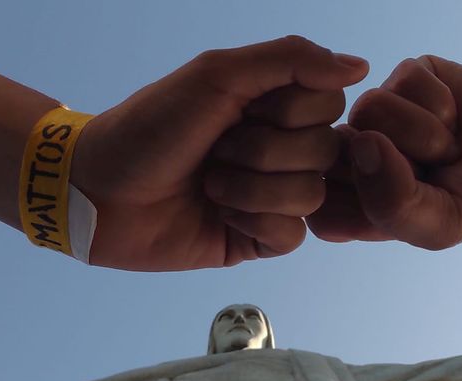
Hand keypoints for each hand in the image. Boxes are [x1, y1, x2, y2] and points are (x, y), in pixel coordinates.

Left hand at [70, 36, 367, 269]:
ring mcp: (272, 196)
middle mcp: (281, 149)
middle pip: (326, 151)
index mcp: (275, 105)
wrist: (101, 189)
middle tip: (216, 149)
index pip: (330, 106)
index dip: (287, 110)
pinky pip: (292, 234)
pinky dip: (252, 219)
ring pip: (311, 195)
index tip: (239, 109)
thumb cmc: (151, 126)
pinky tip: (218, 212)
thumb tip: (360, 67)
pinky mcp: (258, 239)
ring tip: (209, 183)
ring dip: (251, 186)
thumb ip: (290, 60)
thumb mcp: (217, 74)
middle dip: (263, 150)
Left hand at [308, 56, 461, 249]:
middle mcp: (361, 155)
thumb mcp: (440, 224)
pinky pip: (404, 81)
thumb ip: (391, 205)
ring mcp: (381, 113)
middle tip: (433, 174)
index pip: (319, 208)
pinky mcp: (407, 77)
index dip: (357, 205)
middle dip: (395, 166)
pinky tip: (457, 114)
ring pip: (368, 111)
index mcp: (359, 202)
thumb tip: (361, 143)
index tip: (404, 205)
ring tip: (448, 146)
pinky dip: (441, 102)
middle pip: (335, 153)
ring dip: (423, 134)